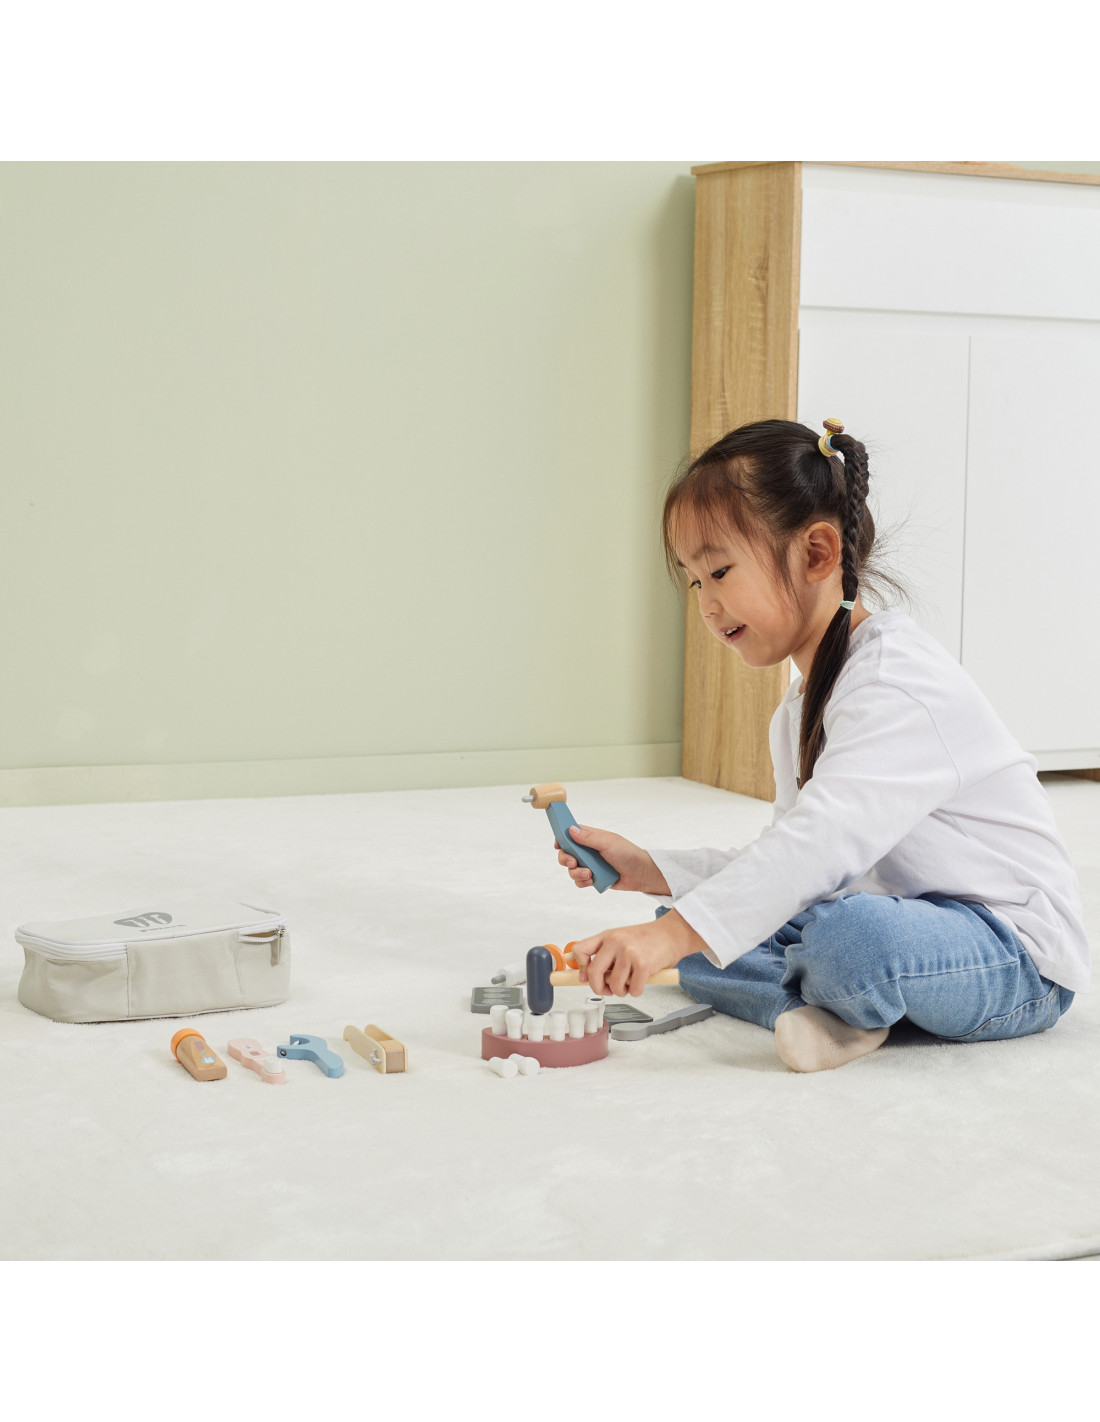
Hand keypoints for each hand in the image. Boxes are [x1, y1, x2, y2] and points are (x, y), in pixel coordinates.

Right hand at [555, 824, 669, 895]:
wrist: (641, 874)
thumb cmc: (627, 854)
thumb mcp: (607, 842)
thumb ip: (588, 837)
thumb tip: (570, 830)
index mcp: (591, 838)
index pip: (570, 835)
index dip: (561, 839)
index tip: (558, 845)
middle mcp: (588, 851)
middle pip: (566, 853)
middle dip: (566, 859)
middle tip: (573, 862)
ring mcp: (590, 865)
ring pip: (571, 869)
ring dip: (576, 873)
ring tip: (589, 874)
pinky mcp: (593, 878)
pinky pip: (579, 881)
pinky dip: (583, 882)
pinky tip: (592, 880)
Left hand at [570, 911, 707, 996]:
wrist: (672, 933)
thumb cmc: (648, 939)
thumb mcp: (622, 938)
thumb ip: (606, 953)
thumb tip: (588, 975)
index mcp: (607, 936)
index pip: (580, 950)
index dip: (581, 967)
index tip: (585, 977)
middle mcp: (615, 942)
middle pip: (594, 973)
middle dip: (599, 988)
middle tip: (607, 990)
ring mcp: (629, 953)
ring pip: (614, 986)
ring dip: (622, 991)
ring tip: (630, 983)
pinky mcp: (643, 965)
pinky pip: (633, 990)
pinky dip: (637, 991)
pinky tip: (642, 982)